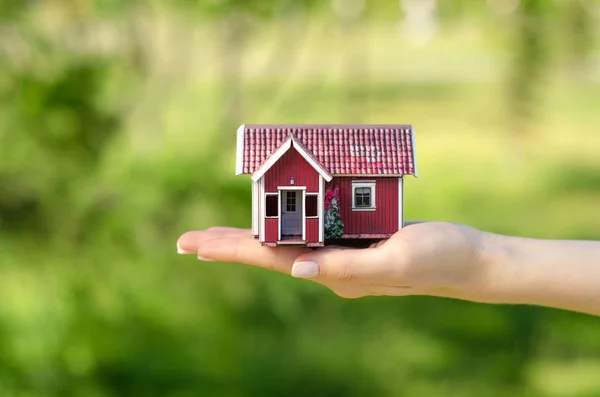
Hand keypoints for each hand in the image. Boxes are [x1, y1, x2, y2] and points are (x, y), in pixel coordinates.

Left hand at [176, 222, 490, 300]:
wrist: (468, 260)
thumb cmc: (438, 259)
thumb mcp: (395, 260)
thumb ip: (347, 267)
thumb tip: (297, 271)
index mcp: (335, 271)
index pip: (272, 258)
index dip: (233, 248)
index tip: (196, 243)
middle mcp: (331, 265)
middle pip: (269, 250)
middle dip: (228, 244)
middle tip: (186, 240)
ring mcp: (342, 252)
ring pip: (287, 238)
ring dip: (251, 232)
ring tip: (217, 233)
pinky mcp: (356, 238)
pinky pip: (315, 226)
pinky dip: (289, 217)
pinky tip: (277, 213)